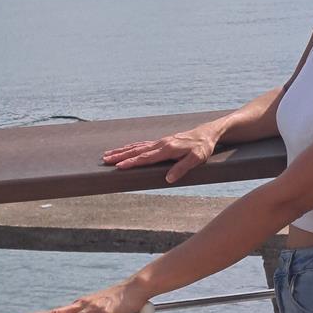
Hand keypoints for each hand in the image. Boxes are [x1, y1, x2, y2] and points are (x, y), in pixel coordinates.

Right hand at [102, 125, 218, 183]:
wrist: (207, 133)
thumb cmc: (203, 147)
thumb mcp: (197, 159)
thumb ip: (182, 168)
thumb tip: (168, 179)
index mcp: (168, 149)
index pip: (147, 158)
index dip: (132, 162)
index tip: (119, 166)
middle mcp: (161, 144)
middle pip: (137, 151)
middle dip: (120, 155)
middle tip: (105, 159)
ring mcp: (160, 142)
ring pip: (137, 146)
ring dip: (122, 150)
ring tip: (108, 154)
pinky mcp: (161, 142)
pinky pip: (142, 144)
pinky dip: (131, 147)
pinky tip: (125, 149)